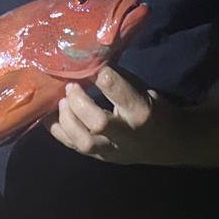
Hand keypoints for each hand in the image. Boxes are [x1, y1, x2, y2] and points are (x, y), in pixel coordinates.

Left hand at [47, 67, 181, 165]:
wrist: (168, 144)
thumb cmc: (156, 110)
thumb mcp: (144, 90)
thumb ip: (119, 79)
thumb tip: (90, 60)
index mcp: (141, 112)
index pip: (118, 92)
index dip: (101, 75)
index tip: (91, 65)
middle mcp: (126, 135)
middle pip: (98, 123)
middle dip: (78, 102)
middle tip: (71, 86)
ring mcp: (112, 151)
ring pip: (84, 143)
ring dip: (66, 119)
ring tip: (61, 102)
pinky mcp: (101, 158)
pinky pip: (73, 148)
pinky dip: (58, 131)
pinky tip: (50, 116)